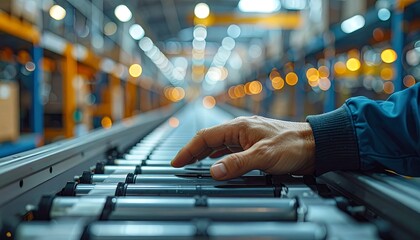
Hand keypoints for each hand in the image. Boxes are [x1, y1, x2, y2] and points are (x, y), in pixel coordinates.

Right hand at [171, 116, 315, 179]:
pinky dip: (219, 155)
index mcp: (238, 127)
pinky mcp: (255, 144)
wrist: (315, 145)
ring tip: (193, 163)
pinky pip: (230, 148)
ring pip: (219, 143)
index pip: (205, 137)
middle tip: (180, 164)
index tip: (177, 162)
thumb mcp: (263, 156)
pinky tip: (217, 161)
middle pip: (209, 139)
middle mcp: (241, 129)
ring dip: (204, 153)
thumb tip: (213, 172)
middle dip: (193, 151)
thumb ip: (237, 163)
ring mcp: (248, 136)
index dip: (188, 149)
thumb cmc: (293, 145)